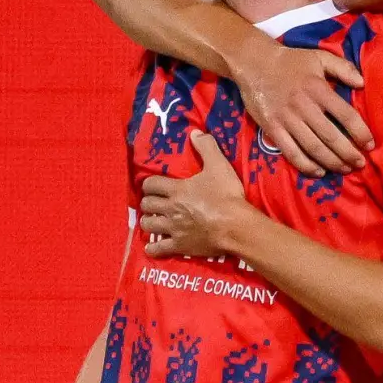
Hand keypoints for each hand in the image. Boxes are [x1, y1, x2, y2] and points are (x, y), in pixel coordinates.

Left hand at [140, 131, 254, 258]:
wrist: (236, 226)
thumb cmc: (227, 195)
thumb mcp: (219, 166)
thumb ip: (206, 147)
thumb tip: (195, 132)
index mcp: (176, 189)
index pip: (151, 184)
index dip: (149, 184)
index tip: (153, 186)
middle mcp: (170, 209)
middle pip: (147, 205)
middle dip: (148, 202)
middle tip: (154, 203)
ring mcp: (173, 228)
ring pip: (149, 225)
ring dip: (148, 222)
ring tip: (154, 221)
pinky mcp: (179, 245)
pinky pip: (159, 249)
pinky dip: (153, 249)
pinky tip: (152, 248)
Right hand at [231, 39, 372, 176]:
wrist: (254, 63)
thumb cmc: (291, 61)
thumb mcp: (319, 57)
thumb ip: (343, 68)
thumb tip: (362, 83)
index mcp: (318, 89)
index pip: (346, 115)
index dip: (360, 132)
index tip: (369, 144)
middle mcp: (304, 106)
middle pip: (331, 136)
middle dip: (348, 153)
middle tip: (360, 164)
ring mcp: (286, 119)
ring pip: (313, 147)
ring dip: (331, 162)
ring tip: (344, 169)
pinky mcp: (272, 128)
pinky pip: (290, 152)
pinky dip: (305, 165)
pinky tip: (318, 171)